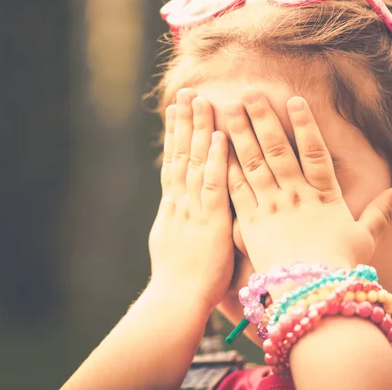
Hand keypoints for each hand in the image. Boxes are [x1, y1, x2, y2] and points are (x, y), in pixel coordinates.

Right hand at [148, 88, 234, 308]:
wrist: (176, 299)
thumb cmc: (179, 278)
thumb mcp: (172, 242)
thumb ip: (179, 220)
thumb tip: (177, 208)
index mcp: (173, 206)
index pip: (173, 162)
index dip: (175, 135)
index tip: (175, 111)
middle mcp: (179, 201)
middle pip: (180, 154)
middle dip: (183, 122)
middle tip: (186, 92)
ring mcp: (193, 208)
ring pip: (193, 162)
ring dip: (197, 130)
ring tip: (200, 100)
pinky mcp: (210, 221)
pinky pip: (213, 185)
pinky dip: (214, 160)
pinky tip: (219, 137)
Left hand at [224, 89, 391, 287]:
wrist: (311, 295)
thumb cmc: (339, 268)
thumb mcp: (364, 238)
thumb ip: (380, 213)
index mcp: (324, 196)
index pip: (314, 152)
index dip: (305, 125)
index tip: (294, 100)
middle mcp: (295, 195)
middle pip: (276, 150)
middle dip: (262, 119)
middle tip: (249, 92)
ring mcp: (270, 207)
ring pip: (252, 163)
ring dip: (239, 134)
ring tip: (228, 109)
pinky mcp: (250, 223)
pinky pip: (236, 190)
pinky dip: (226, 168)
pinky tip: (214, 149)